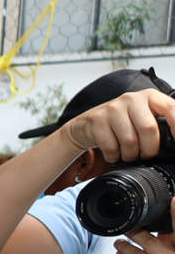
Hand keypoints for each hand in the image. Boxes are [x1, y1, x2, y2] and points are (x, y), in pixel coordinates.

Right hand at [59, 87, 174, 163]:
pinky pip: (111, 147)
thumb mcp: (143, 117)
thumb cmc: (121, 124)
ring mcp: (113, 108)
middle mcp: (132, 99)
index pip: (171, 108)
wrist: (88, 125)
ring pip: (129, 141)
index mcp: (149, 97)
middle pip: (149, 129)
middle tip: (146, 155)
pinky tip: (114, 153)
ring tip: (128, 154)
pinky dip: (114, 156)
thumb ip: (159, 123)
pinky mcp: (97, 120)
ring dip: (130, 155)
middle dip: (149, 149)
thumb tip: (173, 141)